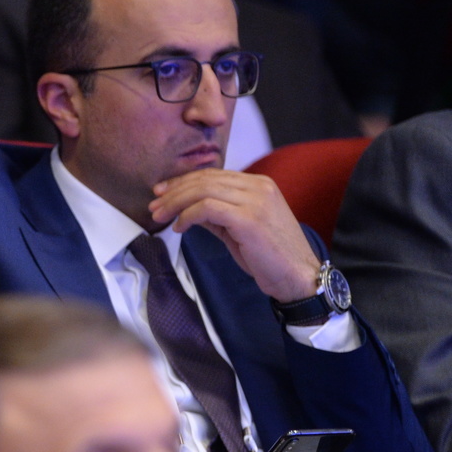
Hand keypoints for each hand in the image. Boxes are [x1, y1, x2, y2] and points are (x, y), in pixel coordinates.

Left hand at [148, 168, 319, 302]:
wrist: (298, 276)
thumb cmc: (270, 256)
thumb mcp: (239, 229)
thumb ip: (217, 215)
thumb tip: (187, 209)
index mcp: (259, 184)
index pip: (213, 175)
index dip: (183, 182)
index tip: (161, 193)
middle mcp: (259, 186)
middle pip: (205, 179)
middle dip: (174, 191)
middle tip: (154, 206)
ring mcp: (255, 200)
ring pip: (203, 190)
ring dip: (175, 203)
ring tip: (159, 217)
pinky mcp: (249, 218)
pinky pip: (207, 208)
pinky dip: (187, 216)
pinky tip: (179, 228)